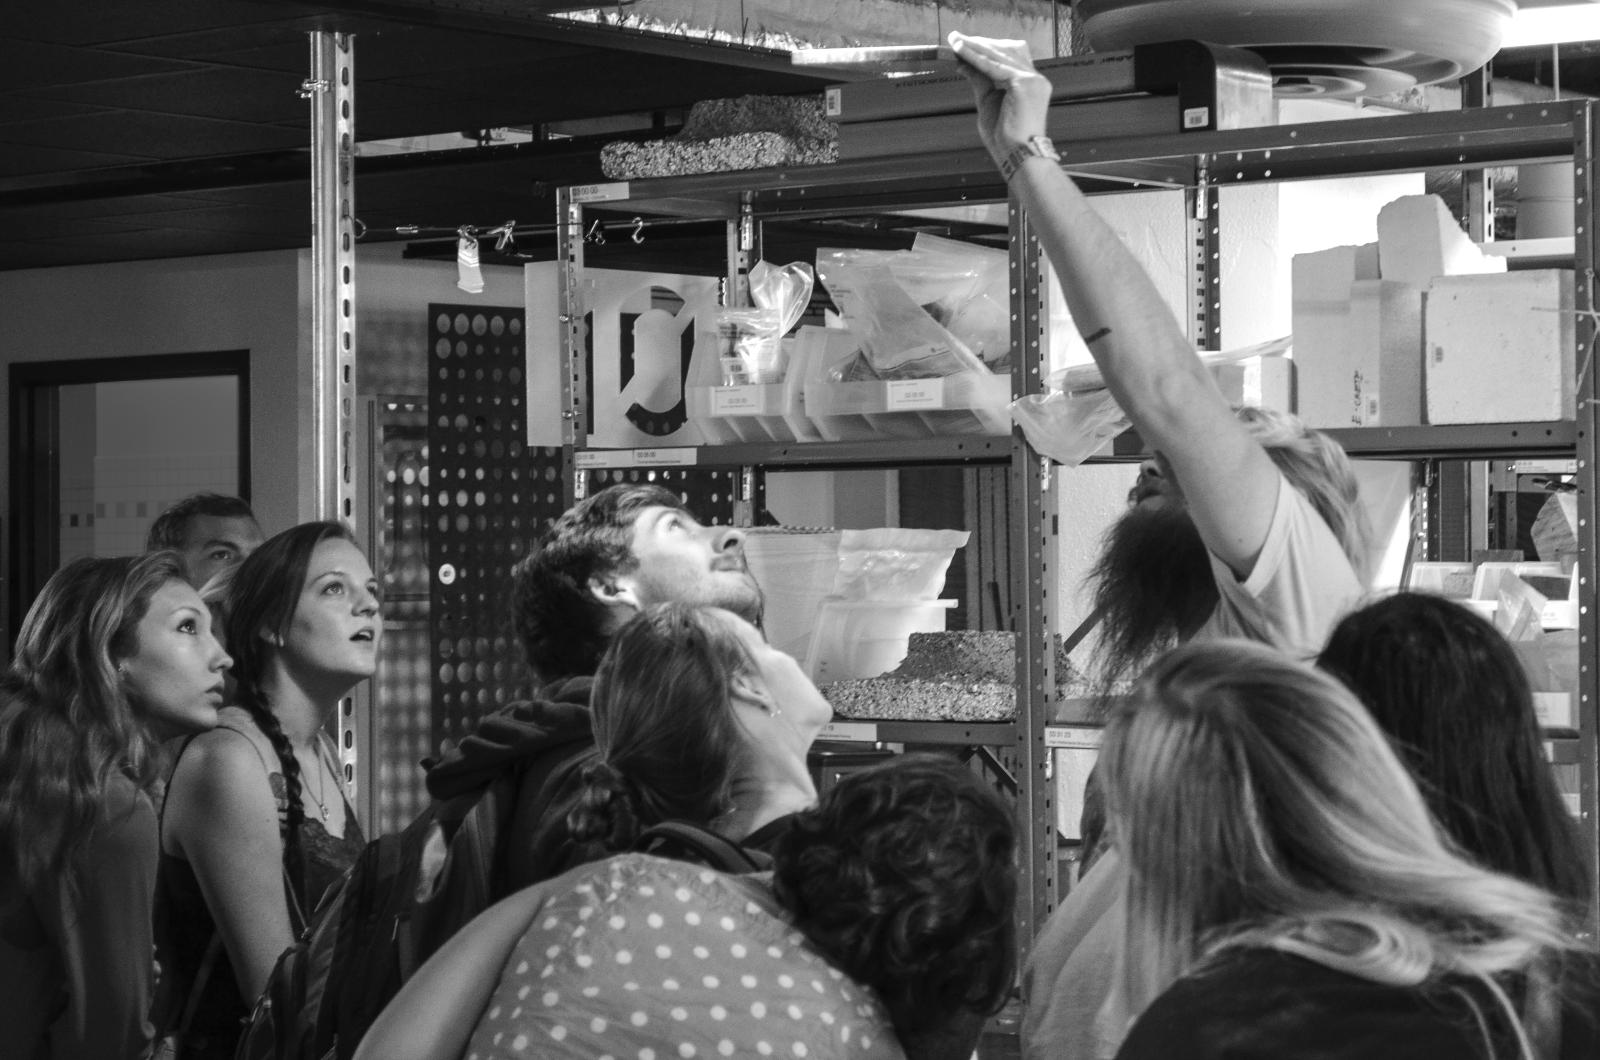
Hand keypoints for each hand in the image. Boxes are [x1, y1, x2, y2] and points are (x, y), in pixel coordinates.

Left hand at [948, 31, 1051, 167]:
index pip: (1008, 57)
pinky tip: (962, 53)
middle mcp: (1035, 79)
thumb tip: (964, 63)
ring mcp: (1032, 80)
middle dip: (979, 44)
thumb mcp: (988, 102)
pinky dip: (976, 59)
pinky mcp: (1025, 83)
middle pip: (1005, 50)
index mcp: (1030, 84)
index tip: (964, 45)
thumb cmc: (1005, 139)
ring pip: (999, 55)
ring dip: (976, 47)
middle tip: (956, 39)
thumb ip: (980, 81)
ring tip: (956, 42)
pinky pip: (995, 66)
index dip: (986, 49)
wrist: (1017, 156)